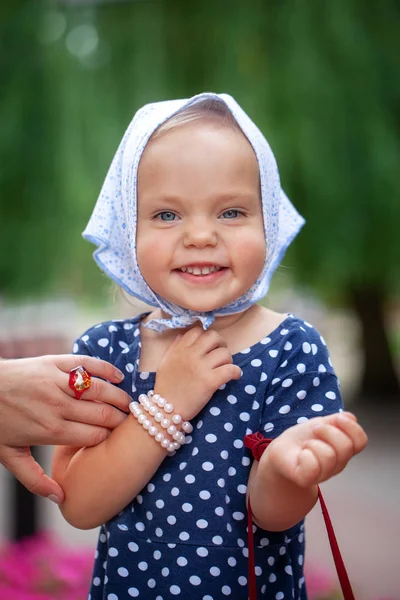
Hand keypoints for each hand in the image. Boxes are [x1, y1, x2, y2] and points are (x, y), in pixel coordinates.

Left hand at [0, 354, 130, 501]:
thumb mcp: (9, 456)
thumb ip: (35, 480)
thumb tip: (61, 499)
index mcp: (51, 431)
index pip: (95, 436)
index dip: (111, 440)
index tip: (119, 442)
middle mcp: (58, 405)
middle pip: (103, 414)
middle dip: (121, 421)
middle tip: (133, 424)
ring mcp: (57, 381)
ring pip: (100, 389)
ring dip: (119, 397)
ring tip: (131, 404)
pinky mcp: (54, 362)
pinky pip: (87, 364)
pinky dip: (106, 369)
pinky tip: (119, 376)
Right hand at [154, 327, 241, 419]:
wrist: (165, 410)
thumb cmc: (165, 386)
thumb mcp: (164, 362)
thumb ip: (174, 346)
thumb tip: (183, 334)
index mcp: (180, 349)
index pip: (198, 330)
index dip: (205, 336)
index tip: (208, 346)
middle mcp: (191, 354)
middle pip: (214, 336)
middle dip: (220, 343)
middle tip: (220, 354)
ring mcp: (201, 367)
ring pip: (225, 353)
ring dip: (228, 360)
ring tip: (224, 368)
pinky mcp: (210, 381)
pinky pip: (231, 369)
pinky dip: (236, 372)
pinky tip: (233, 376)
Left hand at [261, 412, 367, 487]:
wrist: (282, 451)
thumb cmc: (303, 438)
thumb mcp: (322, 423)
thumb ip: (337, 420)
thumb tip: (349, 418)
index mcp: (344, 450)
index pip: (361, 441)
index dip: (351, 426)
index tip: (336, 418)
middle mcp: (337, 464)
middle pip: (346, 447)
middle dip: (328, 430)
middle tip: (315, 429)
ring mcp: (323, 474)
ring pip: (329, 456)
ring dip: (313, 443)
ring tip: (306, 444)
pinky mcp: (306, 479)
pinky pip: (312, 467)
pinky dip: (304, 455)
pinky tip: (300, 454)